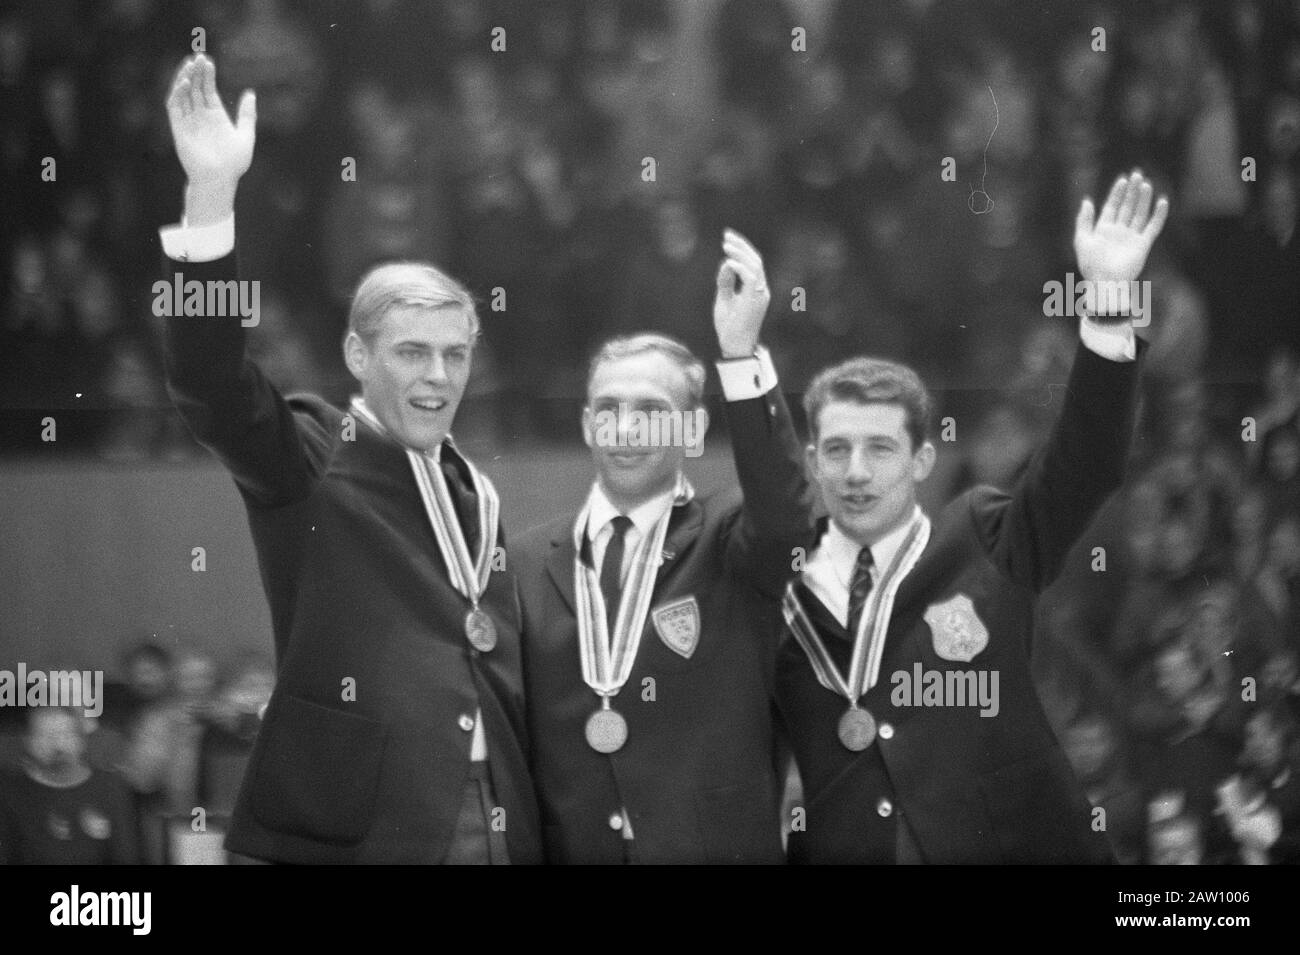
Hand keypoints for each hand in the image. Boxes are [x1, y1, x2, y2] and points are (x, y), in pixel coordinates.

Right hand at [166, 54, 255, 224]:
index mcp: (215, 116)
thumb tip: (251, 93)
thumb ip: (248, 115)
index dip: (207, 75)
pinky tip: (183, 83)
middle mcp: (200, 116)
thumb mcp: (246, 136)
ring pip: (183, 95)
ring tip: (189, 64)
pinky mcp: (179, 129)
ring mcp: (189, 121)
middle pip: (194, 88)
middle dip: (195, 72)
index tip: (208, 61)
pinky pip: (175, 108)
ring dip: (184, 79)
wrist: (219, 179)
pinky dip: (177, 94)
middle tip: (197, 56)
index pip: (208, 89)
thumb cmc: (234, 163)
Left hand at [713, 229, 770, 358]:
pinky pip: (750, 279)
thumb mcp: (724, 300)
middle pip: (755, 260)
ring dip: (740, 253)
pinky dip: (740, 268)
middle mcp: (761, 290)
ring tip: (726, 245)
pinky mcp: (754, 301)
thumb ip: (726, 282)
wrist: (734, 347)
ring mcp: (759, 295)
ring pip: (755, 266)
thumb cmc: (729, 327)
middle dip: (741, 246)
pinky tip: (729, 262)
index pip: (753, 263)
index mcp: (756, 289)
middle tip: (726, 235)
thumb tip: (726, 263)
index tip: (727, 238)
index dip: (742, 249)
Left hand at [1073, 169, 1168, 284]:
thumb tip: (1087, 201)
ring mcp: (1131, 237)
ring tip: (1146, 183)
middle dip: (1132, 191)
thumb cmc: (1090, 264)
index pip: (1112, 206)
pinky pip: (1153, 227)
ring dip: (1143, 199)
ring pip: (1140, 213)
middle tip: (1137, 174)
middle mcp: (1119, 231)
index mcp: (1103, 229)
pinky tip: (1162, 202)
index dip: (1117, 193)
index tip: (1123, 179)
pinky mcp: (1143, 244)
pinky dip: (1158, 215)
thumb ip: (1084, 220)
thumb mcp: (1082, 239)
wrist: (1105, 282)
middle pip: (1127, 206)